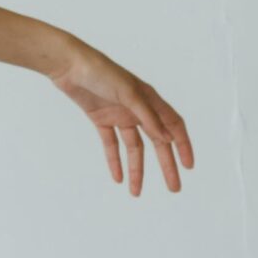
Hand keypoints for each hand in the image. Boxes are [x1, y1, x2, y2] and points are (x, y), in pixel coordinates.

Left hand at [47, 37, 193, 195]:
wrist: (69, 65)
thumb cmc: (101, 72)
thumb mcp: (128, 93)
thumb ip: (147, 115)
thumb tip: (167, 138)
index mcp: (149, 99)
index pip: (173, 125)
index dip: (183, 145)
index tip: (189, 166)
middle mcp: (138, 109)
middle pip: (157, 142)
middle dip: (166, 165)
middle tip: (174, 188)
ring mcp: (120, 115)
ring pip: (134, 148)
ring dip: (137, 169)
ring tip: (136, 192)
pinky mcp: (101, 119)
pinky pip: (111, 145)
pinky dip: (114, 161)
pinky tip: (118, 178)